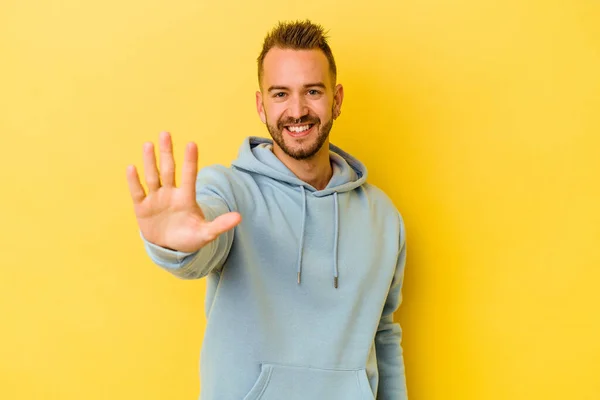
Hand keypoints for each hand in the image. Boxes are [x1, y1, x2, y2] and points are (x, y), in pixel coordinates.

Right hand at [126, 132, 240, 252]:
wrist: (169, 247)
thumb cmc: (189, 237)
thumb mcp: (205, 233)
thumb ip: (220, 225)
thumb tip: (239, 217)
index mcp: (186, 198)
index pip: (190, 176)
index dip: (190, 161)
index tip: (192, 144)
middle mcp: (171, 194)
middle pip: (169, 170)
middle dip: (167, 152)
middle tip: (166, 133)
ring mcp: (156, 199)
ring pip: (153, 176)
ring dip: (150, 161)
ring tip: (149, 144)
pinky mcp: (142, 207)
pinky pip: (137, 192)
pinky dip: (134, 181)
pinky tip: (131, 168)